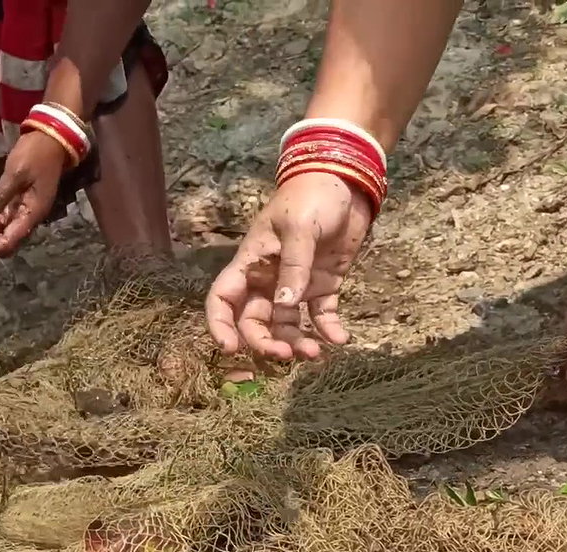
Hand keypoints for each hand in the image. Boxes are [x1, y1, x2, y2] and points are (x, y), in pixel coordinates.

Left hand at [0, 131, 66, 259]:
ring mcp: (26, 208)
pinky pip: (5, 218)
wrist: (51, 138)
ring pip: (4, 231)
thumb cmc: (35, 155)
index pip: (10, 239)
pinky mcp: (21, 200)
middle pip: (7, 239)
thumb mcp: (15, 175)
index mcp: (33, 213)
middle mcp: (30, 216)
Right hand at [205, 172, 371, 360]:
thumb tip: (285, 305)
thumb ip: (293, 267)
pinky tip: (339, 340)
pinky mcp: (323, 286)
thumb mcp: (300, 228)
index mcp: (251, 262)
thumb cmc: (312, 196)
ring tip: (315, 354)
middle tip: (286, 355)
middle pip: (255, 321)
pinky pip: (321, 316)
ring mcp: (296, 285)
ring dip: (297, 342)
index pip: (222, 299)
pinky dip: (328, 331)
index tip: (230, 349)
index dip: (219, 325)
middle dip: (266, 342)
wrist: (346, 182)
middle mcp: (268, 279)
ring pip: (287, 325)